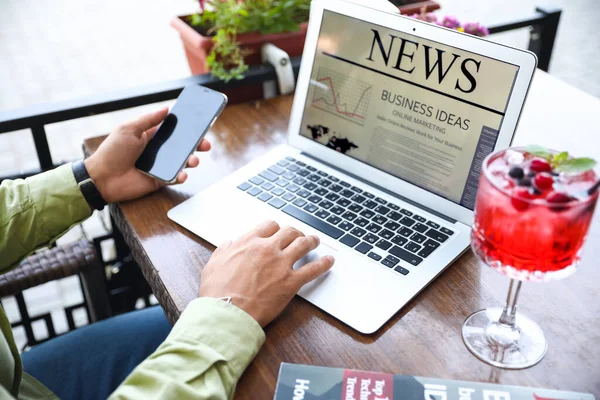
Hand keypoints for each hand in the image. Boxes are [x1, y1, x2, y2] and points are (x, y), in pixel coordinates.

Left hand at [84, 107, 210, 202]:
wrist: (102, 178)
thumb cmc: (112, 151)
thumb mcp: (128, 129)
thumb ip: (148, 119)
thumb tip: (166, 108)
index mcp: (152, 135)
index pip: (174, 129)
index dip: (187, 126)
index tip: (200, 123)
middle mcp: (159, 150)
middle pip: (183, 146)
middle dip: (197, 144)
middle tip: (205, 144)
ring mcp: (161, 166)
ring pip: (183, 162)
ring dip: (192, 160)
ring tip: (193, 160)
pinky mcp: (160, 180)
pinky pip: (176, 177)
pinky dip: (182, 176)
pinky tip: (182, 174)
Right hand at [199, 221, 334, 326]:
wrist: (227, 312)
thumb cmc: (218, 292)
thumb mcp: (214, 264)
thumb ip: (224, 250)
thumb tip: (230, 243)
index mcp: (249, 242)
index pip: (269, 226)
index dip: (276, 228)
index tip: (278, 232)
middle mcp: (267, 249)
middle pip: (289, 232)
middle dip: (295, 232)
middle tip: (299, 236)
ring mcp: (281, 264)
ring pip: (303, 244)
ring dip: (311, 241)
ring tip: (315, 241)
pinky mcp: (291, 282)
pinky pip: (313, 269)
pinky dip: (324, 264)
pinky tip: (329, 261)